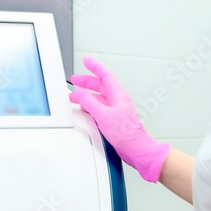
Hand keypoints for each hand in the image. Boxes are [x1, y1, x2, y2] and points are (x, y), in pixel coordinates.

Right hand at [69, 57, 169, 181]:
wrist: (136, 149)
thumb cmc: (127, 134)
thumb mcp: (103, 115)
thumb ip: (89, 103)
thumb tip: (79, 92)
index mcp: (118, 96)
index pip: (105, 75)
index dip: (95, 66)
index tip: (86, 61)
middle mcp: (117, 101)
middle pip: (100, 86)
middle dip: (86, 82)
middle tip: (74, 80)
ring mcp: (115, 110)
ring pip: (98, 98)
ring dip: (86, 95)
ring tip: (74, 96)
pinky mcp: (113, 120)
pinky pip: (99, 108)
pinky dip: (89, 106)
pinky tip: (84, 110)